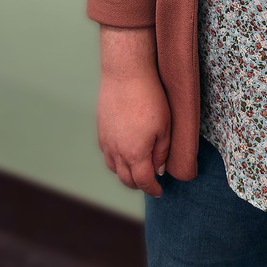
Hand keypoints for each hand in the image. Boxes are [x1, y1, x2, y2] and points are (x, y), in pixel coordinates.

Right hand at [97, 71, 170, 196]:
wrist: (125, 74)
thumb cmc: (150, 98)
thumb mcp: (165, 126)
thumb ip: (162, 152)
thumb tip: (160, 170)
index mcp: (135, 154)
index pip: (143, 181)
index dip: (152, 189)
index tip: (159, 192)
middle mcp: (117, 152)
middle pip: (126, 179)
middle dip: (139, 184)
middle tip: (150, 183)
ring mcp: (106, 142)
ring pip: (114, 168)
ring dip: (125, 174)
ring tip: (136, 170)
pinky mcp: (100, 130)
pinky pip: (106, 154)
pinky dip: (115, 161)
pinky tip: (123, 154)